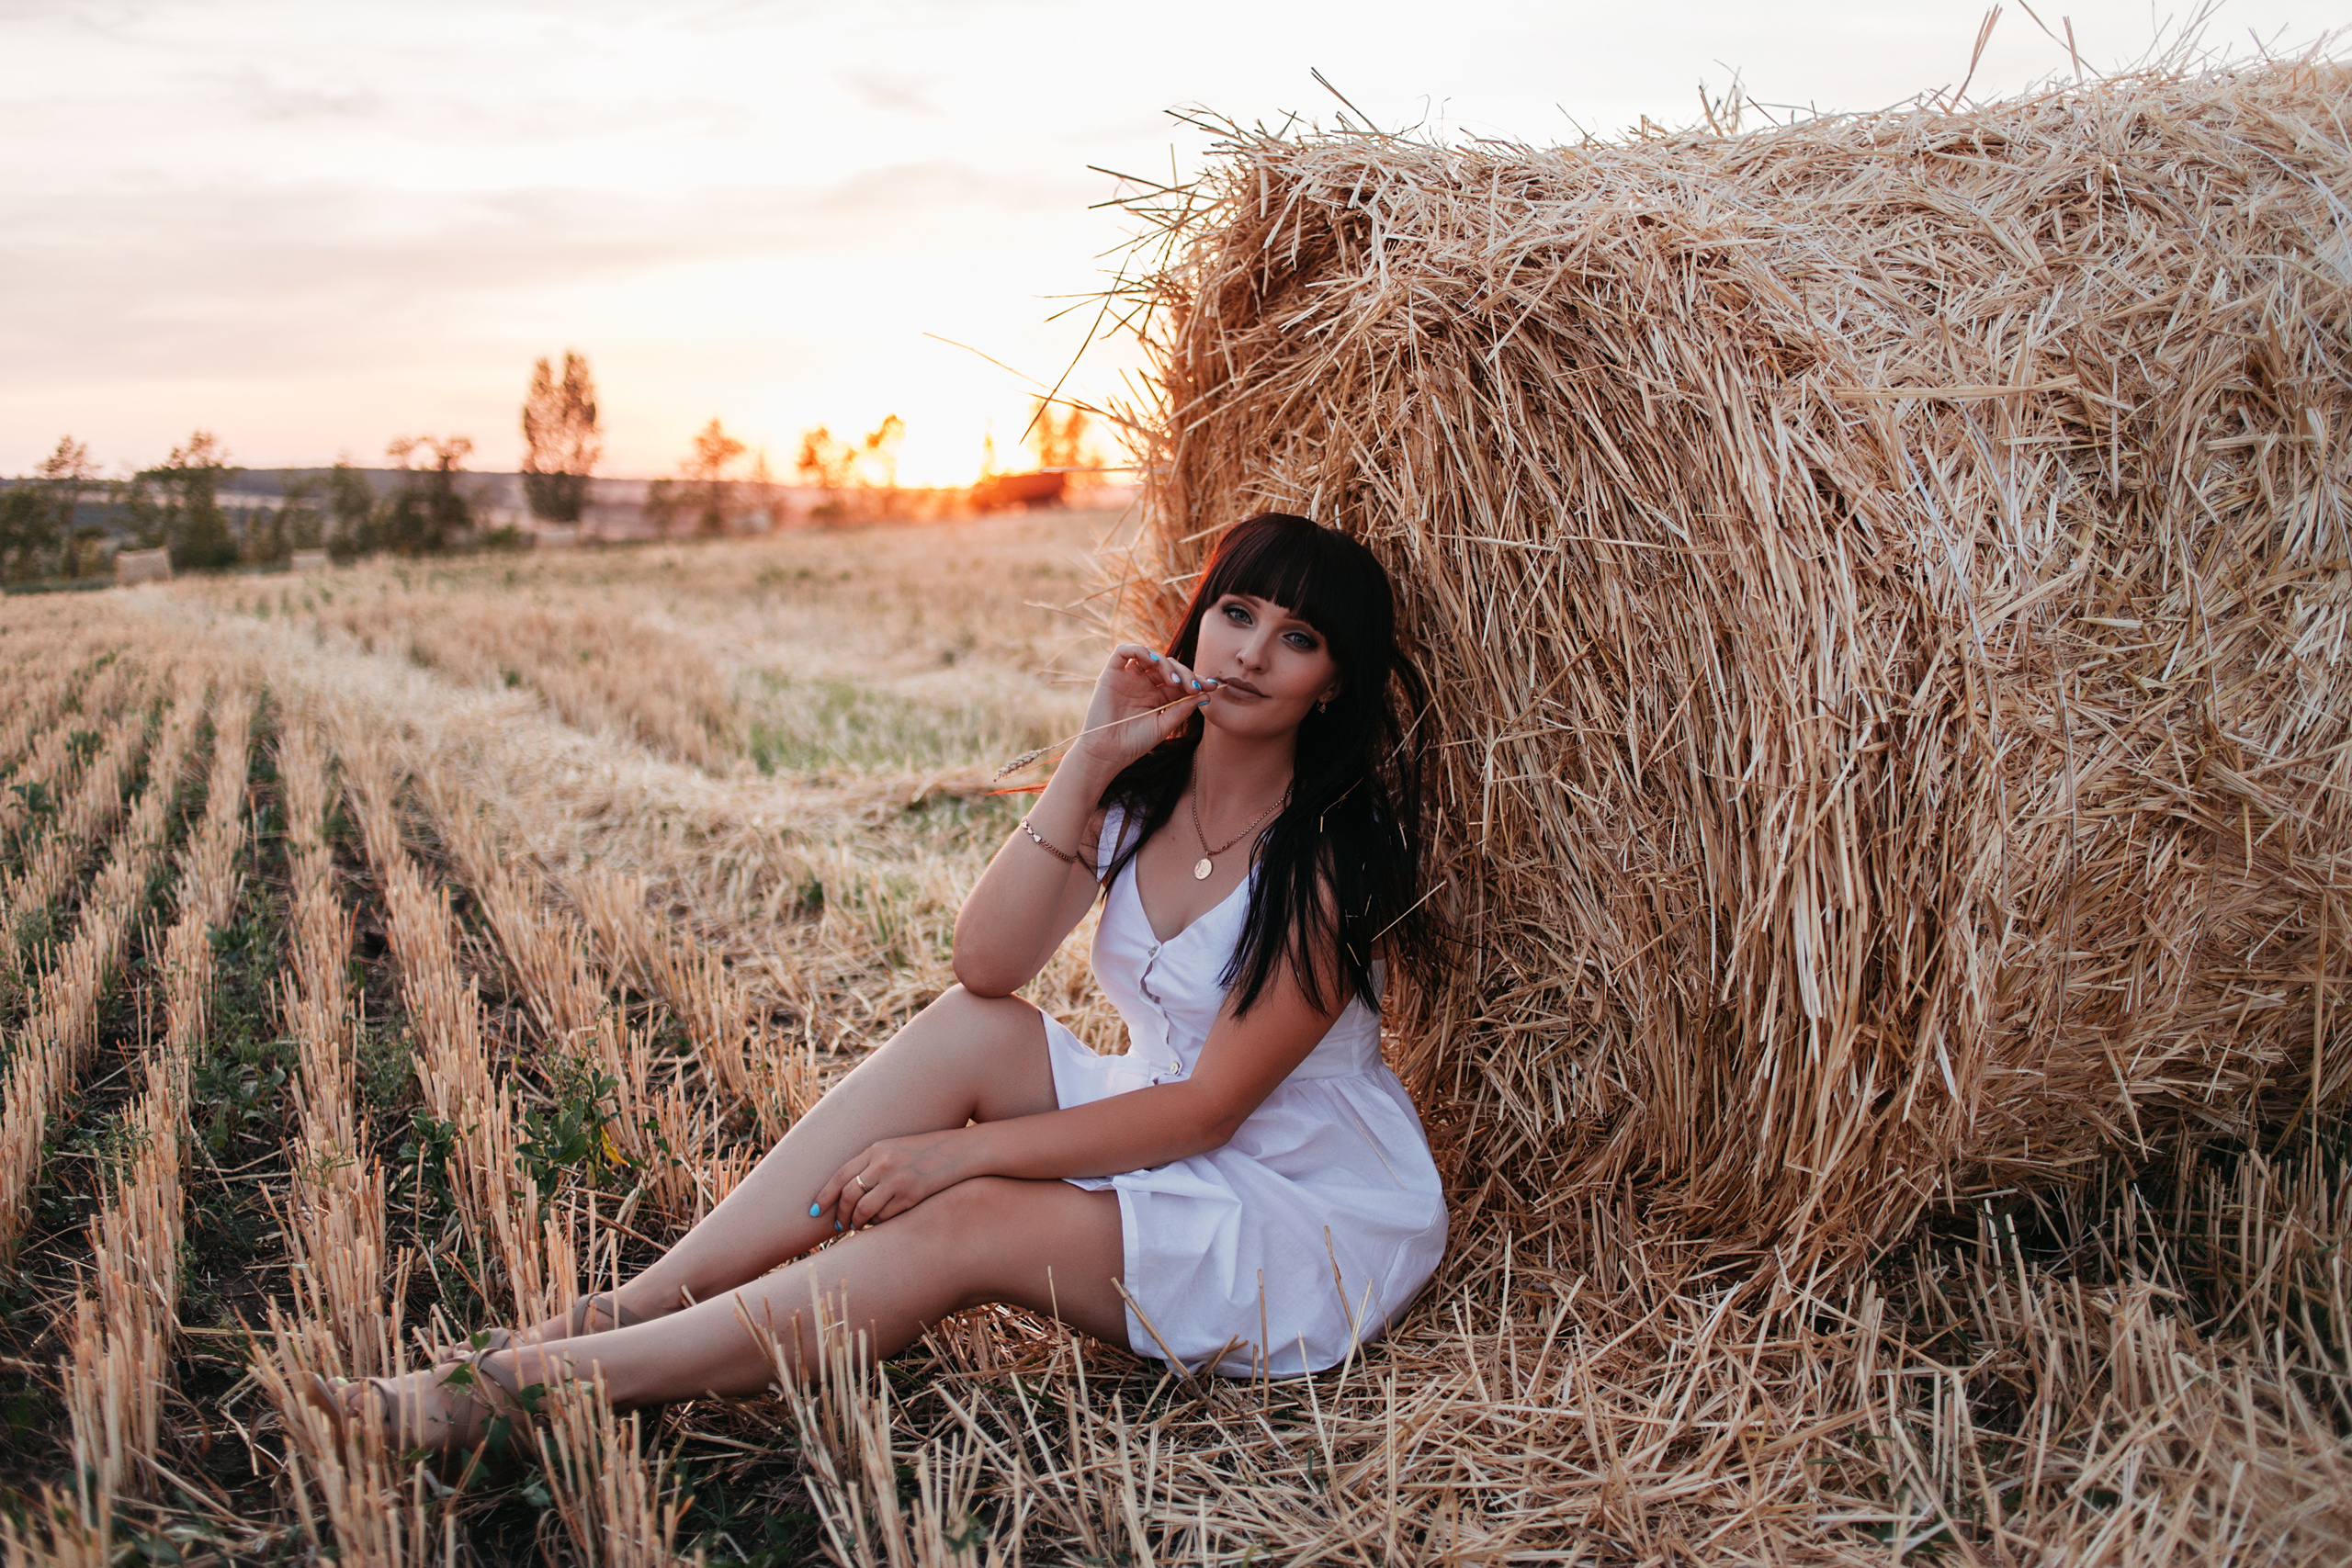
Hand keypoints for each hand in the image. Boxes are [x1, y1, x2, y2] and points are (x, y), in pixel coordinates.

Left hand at [813, 1131, 972, 1230]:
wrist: (960, 1151)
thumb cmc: (924, 1151)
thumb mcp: (894, 1148)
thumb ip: (871, 1164)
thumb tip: (848, 1191)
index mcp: (875, 1149)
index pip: (840, 1175)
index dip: (824, 1195)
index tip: (814, 1211)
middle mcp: (883, 1163)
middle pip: (849, 1195)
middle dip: (840, 1214)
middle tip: (838, 1225)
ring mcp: (897, 1180)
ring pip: (864, 1210)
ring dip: (857, 1222)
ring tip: (856, 1226)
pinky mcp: (911, 1195)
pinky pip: (885, 1216)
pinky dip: (878, 1223)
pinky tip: (878, 1223)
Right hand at [1071, 643, 1216, 772]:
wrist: (1107, 753)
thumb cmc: (1134, 743)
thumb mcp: (1164, 725)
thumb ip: (1182, 708)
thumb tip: (1206, 694)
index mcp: (1157, 696)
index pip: (1179, 680)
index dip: (1196, 680)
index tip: (1213, 686)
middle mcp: (1144, 683)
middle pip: (1168, 666)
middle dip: (1185, 674)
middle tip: (1194, 687)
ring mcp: (1128, 677)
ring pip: (1150, 656)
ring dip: (1166, 663)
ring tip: (1174, 682)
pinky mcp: (1111, 674)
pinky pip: (1124, 651)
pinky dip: (1141, 650)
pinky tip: (1154, 662)